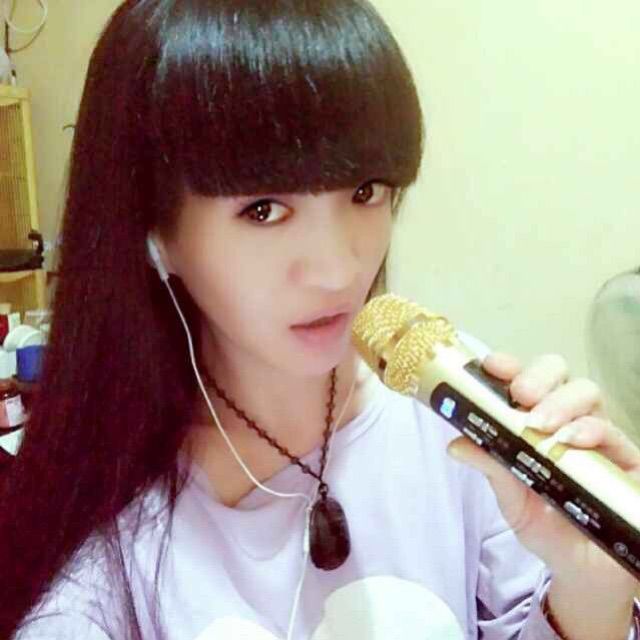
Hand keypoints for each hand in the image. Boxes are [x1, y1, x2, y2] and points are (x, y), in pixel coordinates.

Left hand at [447, 352, 639, 637]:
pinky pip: (614, 434)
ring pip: (587, 394)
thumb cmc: (544, 523)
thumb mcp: (510, 496)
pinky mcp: (625, 458)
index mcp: (534, 419)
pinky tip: (572, 441)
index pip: (524, 380)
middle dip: (538, 377)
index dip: (509, 366)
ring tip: (540, 425)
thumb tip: (454, 444)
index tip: (492, 365)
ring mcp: (598, 435)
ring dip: (561, 403)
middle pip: (559, 375)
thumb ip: (489, 466)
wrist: (581, 567)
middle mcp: (566, 419)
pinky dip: (592, 431)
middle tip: (521, 395)